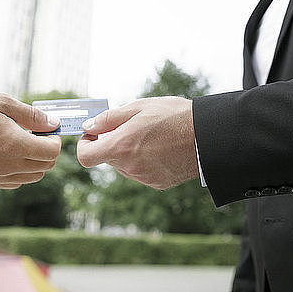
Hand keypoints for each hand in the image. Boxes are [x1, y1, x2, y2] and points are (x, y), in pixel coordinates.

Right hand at [0, 93, 61, 188]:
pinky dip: (21, 171)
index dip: (55, 140)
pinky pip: (15, 182)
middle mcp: (8, 166)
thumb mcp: (2, 102)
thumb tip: (52, 123)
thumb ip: (31, 115)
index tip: (48, 130)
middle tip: (38, 134)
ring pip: (32, 176)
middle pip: (45, 166)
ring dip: (36, 162)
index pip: (51, 152)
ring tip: (24, 144)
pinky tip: (11, 154)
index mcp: (14, 145)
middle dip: (48, 150)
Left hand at [77, 97, 197, 189]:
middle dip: (112, 143)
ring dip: (128, 153)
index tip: (93, 135)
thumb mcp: (139, 107)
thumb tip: (88, 127)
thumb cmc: (174, 116)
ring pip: (124, 165)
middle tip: (130, 127)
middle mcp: (129, 167)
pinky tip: (161, 148)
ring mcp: (143, 178)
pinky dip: (144, 161)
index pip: (86, 156)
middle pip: (107, 158)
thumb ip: (109, 119)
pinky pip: (140, 172)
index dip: (85, 145)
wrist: (208, 136)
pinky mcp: (157, 183)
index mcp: (121, 146)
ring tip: (151, 136)